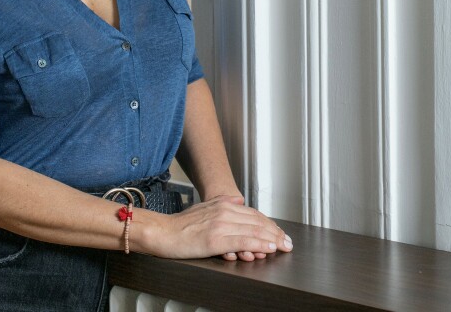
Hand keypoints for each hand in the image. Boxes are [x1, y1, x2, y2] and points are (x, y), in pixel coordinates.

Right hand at [150, 195, 292, 261]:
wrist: (162, 232)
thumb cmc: (180, 224)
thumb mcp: (205, 207)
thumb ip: (223, 203)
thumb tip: (239, 200)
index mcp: (224, 204)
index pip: (254, 214)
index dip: (270, 224)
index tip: (280, 233)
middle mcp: (225, 211)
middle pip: (257, 221)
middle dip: (275, 232)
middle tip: (288, 242)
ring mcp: (221, 224)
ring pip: (253, 231)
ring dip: (272, 240)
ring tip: (283, 246)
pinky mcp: (216, 239)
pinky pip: (243, 242)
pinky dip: (258, 245)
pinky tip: (267, 249)